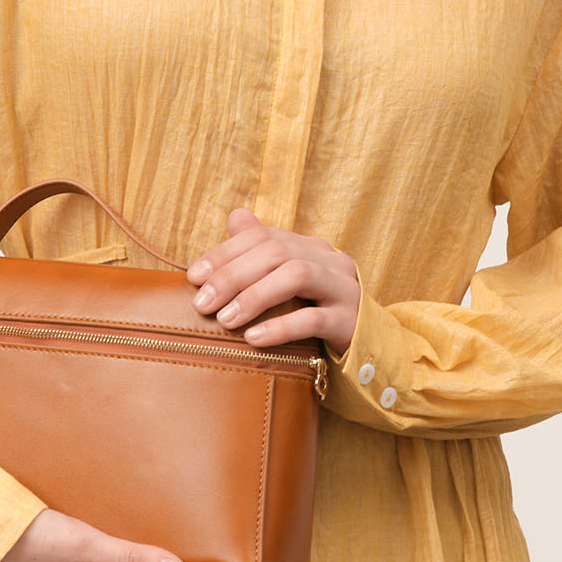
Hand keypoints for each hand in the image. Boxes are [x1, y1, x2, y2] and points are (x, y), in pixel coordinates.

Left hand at [185, 207, 361, 356]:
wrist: (367, 345)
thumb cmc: (318, 312)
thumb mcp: (288, 282)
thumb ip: (263, 250)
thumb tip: (236, 216)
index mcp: (309, 247)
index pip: (262, 236)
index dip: (224, 253)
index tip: (193, 276)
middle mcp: (328, 260)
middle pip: (276, 253)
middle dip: (232, 276)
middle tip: (202, 303)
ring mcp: (343, 288)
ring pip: (297, 276)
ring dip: (254, 296)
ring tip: (225, 320)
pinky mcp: (351, 320)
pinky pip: (314, 319)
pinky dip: (280, 327)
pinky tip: (253, 338)